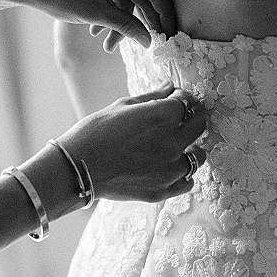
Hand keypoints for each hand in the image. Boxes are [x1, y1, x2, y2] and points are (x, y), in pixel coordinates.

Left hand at [16, 0, 175, 49]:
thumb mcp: (94, 14)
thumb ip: (126, 26)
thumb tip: (148, 40)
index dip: (164, 15)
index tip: (168, 35)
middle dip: (138, 22)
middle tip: (142, 45)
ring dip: (120, 17)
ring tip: (106, 44)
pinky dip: (110, 5)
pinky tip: (96, 29)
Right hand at [58, 81, 206, 202]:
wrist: (76, 168)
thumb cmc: (95, 132)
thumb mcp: (122, 106)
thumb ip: (152, 97)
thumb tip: (169, 86)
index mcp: (163, 116)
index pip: (186, 102)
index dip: (180, 98)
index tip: (172, 99)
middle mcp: (173, 142)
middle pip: (199, 126)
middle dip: (191, 119)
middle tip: (178, 120)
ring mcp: (170, 169)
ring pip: (198, 157)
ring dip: (190, 148)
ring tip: (172, 146)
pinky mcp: (162, 190)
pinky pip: (187, 181)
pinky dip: (182, 174)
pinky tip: (168, 167)